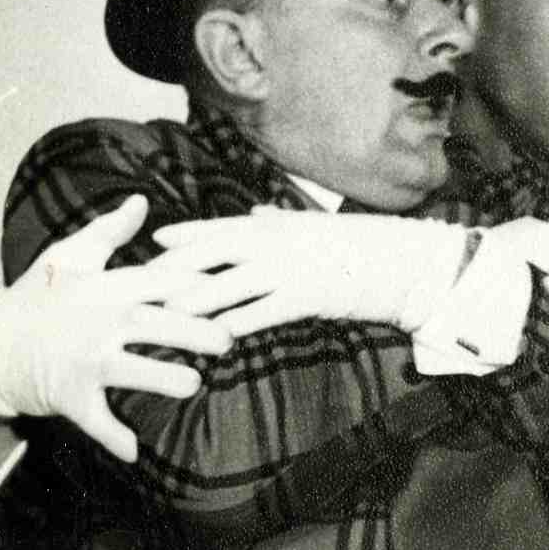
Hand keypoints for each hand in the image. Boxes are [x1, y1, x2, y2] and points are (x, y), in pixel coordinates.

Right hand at [0, 199, 245, 459]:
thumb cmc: (41, 297)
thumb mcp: (70, 257)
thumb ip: (110, 232)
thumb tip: (142, 202)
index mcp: (105, 288)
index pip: (161, 281)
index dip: (199, 284)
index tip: (232, 287)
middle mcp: (99, 322)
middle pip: (156, 323)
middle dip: (196, 332)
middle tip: (228, 341)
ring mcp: (85, 360)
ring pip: (133, 370)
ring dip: (166, 378)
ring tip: (193, 383)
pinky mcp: (71, 394)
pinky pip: (97, 419)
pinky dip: (114, 436)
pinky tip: (135, 450)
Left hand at [155, 207, 473, 336]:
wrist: (402, 262)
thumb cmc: (362, 246)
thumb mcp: (317, 226)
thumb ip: (283, 220)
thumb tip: (260, 214)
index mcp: (276, 226)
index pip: (221, 228)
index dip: (187, 235)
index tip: (155, 241)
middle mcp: (275, 243)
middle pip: (213, 255)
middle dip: (177, 269)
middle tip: (145, 284)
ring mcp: (288, 270)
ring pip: (229, 285)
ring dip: (195, 301)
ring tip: (167, 315)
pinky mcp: (306, 298)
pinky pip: (262, 312)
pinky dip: (237, 323)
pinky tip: (215, 336)